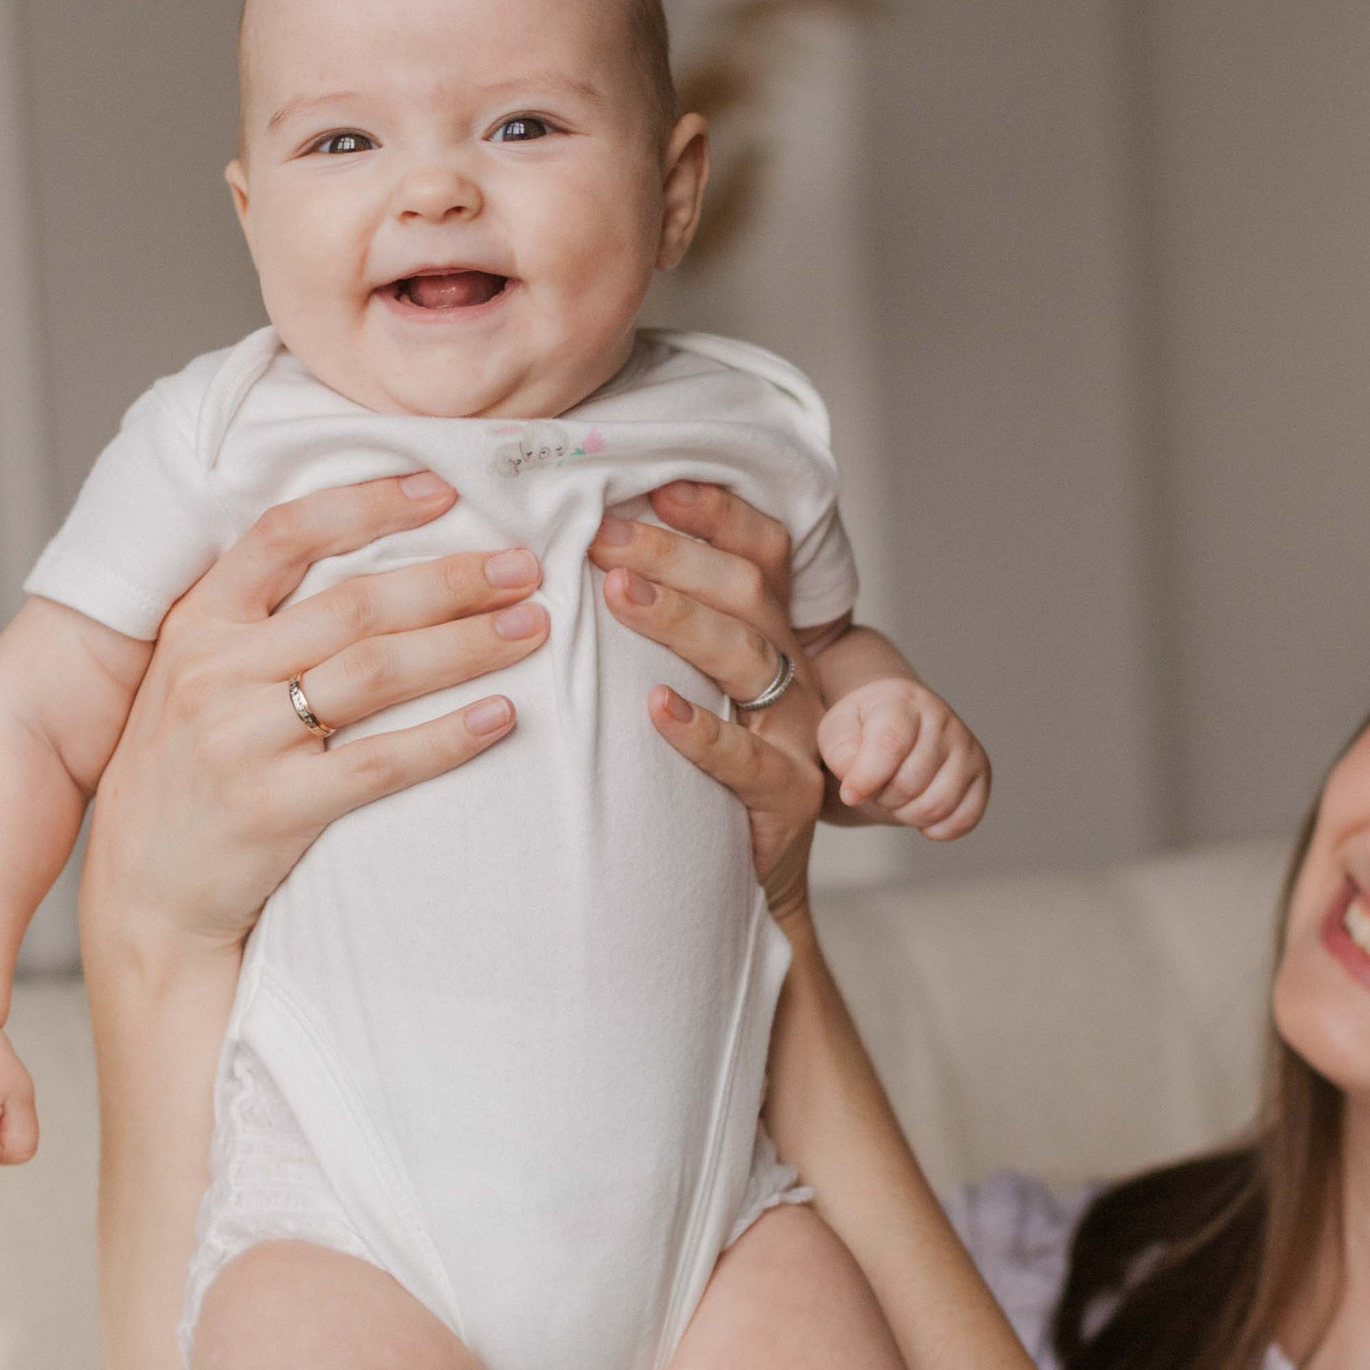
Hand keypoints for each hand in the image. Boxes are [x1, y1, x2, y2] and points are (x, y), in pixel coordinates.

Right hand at [81, 471, 549, 965]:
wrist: (142, 891)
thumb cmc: (183, 773)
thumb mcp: (191, 677)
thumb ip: (255, 620)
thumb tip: (364, 556)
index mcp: (198, 624)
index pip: (287, 535)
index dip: (369, 504)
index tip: (444, 491)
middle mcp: (216, 672)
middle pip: (355, 604)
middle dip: (452, 579)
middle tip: (523, 567)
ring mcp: (244, 742)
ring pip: (377, 673)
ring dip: (466, 645)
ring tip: (530, 629)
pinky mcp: (275, 810)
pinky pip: (381, 763)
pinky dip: (447, 737)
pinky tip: (500, 717)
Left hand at [589, 485, 824, 923]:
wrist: (740, 888)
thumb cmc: (691, 777)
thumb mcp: (685, 688)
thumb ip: (655, 627)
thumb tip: (573, 547)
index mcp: (770, 636)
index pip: (759, 552)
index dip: (715, 512)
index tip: (653, 481)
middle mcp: (793, 673)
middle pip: (746, 591)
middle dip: (673, 552)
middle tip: (599, 530)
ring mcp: (796, 736)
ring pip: (748, 657)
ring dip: (680, 618)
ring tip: (618, 591)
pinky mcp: (788, 800)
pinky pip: (747, 760)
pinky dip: (701, 732)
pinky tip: (655, 710)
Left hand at [817, 676, 989, 839]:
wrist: (895, 725)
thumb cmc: (862, 730)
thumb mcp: (836, 732)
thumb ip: (840, 754)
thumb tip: (858, 787)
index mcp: (902, 700)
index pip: (890, 746)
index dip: (865, 779)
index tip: (849, 793)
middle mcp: (942, 718)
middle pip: (909, 785)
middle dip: (882, 797)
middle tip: (875, 786)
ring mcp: (966, 746)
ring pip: (936, 806)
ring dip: (906, 814)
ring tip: (895, 795)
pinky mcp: (981, 773)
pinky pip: (965, 819)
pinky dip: (937, 828)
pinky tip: (919, 811)